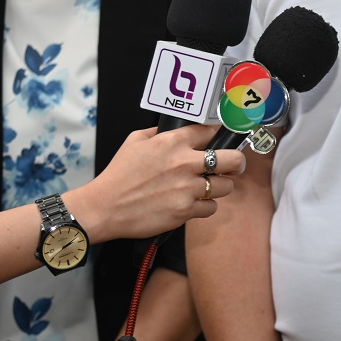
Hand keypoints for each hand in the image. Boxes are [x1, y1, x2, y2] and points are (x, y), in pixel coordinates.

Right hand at [67, 125, 245, 241]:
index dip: (218, 134)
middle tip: (232, 166)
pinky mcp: (185, 211)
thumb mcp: (135, 140)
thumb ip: (159, 132)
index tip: (221, 138)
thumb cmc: (118, 174)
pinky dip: (205, 206)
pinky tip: (193, 203)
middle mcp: (185, 163)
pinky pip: (211, 207)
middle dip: (236, 162)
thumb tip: (176, 130)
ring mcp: (187, 188)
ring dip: (220, 187)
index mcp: (173, 142)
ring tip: (209, 187)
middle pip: (233, 159)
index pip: (211, 131)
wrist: (104, 207)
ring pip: (226, 186)